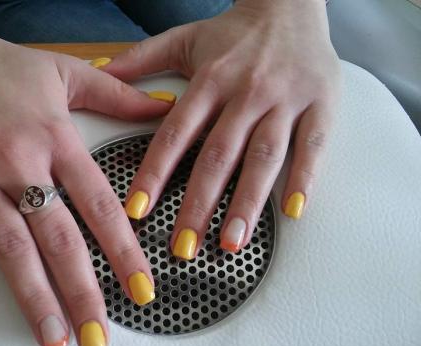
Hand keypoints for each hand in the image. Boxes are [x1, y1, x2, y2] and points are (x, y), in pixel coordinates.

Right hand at [0, 0, 172, 345]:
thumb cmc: (0, 63)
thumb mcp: (66, 71)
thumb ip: (119, 95)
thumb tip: (165, 109)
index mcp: (55, 138)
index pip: (99, 205)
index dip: (124, 252)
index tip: (143, 291)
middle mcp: (17, 161)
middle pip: (57, 238)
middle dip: (82, 293)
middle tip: (99, 339)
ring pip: (8, 246)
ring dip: (32, 298)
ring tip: (54, 339)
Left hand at [103, 0, 340, 257]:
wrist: (292, 3)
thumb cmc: (235, 32)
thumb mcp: (184, 39)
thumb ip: (141, 59)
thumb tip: (100, 72)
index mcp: (209, 79)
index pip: (175, 133)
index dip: (155, 173)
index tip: (139, 211)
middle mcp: (246, 91)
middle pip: (219, 154)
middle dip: (199, 204)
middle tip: (184, 245)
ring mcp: (285, 99)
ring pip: (264, 156)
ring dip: (247, 202)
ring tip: (230, 242)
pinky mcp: (321, 104)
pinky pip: (313, 145)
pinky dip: (305, 178)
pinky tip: (291, 212)